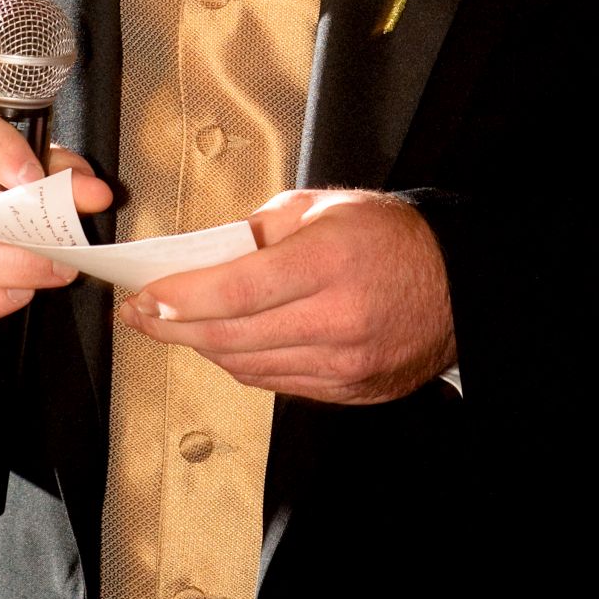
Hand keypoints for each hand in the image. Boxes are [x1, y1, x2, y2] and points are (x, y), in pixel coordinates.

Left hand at [117, 188, 453, 403]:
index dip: (180, 297)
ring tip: (172, 325)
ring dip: (201, 347)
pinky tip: (223, 343)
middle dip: (172, 326)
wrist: (459, 285)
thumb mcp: (322, 207)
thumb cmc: (390, 236)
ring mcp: (344, 364)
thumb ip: (260, 230)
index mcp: (327, 262)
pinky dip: (242, 363)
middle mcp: (336, 320)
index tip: (144, 295)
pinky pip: (277, 383)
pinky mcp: (349, 391)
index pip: (235, 289)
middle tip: (138, 313)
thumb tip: (205, 254)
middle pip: (232, 335)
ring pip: (248, 365)